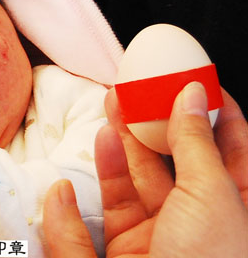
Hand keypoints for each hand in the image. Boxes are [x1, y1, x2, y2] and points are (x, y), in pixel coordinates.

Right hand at [43, 83, 247, 256]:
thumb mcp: (212, 196)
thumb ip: (197, 142)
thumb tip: (192, 93)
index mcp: (235, 209)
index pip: (232, 149)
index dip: (214, 112)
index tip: (193, 79)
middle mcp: (199, 222)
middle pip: (177, 159)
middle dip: (156, 120)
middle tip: (137, 88)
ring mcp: (160, 237)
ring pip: (138, 179)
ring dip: (122, 141)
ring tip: (111, 106)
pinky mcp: (122, 251)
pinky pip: (104, 210)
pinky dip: (93, 182)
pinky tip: (87, 157)